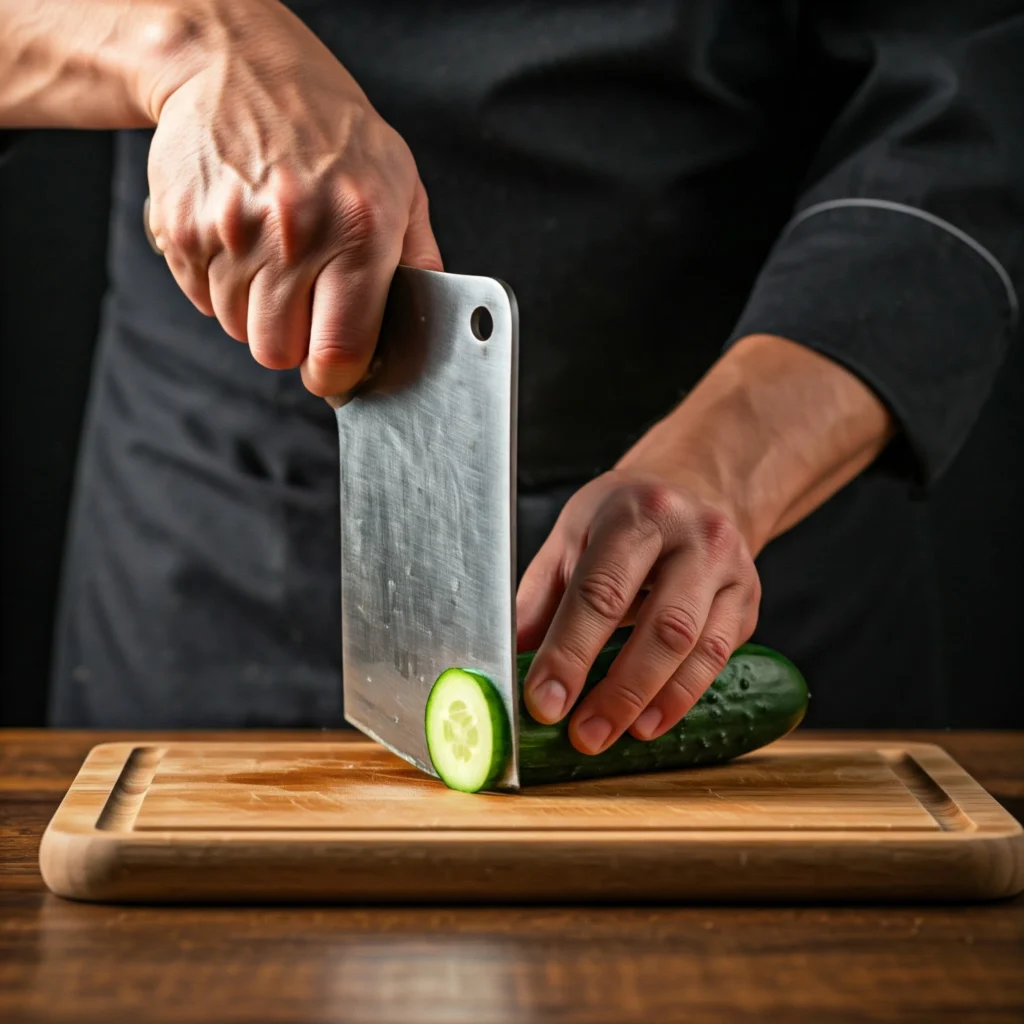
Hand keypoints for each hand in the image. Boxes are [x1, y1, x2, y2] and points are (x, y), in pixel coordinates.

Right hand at [143, 0, 440, 396]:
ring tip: (273, 257)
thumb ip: (419, 262)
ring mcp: (231, 231)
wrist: (239, 67)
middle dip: (293, 340)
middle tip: (304, 300)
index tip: (336, 372)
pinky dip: (220, 286)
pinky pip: (201, 299)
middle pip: (277, 351)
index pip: (339, 350)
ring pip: (237, 329)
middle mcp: (293, 233)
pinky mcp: (182, 228)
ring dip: (256, 311)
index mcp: (358, 230)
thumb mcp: (401, 184)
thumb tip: (425, 326)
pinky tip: (241, 242)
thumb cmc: (332, 131)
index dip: (337, 376)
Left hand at [516, 471, 760, 754]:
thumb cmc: (622, 518)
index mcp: (636, 512)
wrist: (696, 490)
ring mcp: (731, 568)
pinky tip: (651, 721)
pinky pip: (720, 658)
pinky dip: (683, 697)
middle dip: (619, 691)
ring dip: (652, 702)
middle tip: (582, 735)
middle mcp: (694, 535)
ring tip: (613, 735)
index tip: (544, 702)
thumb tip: (507, 662)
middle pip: (662, 626)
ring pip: (698, 648)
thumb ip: (540, 599)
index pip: (601, 592)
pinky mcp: (748, 600)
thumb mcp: (571, 537)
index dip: (570, 653)